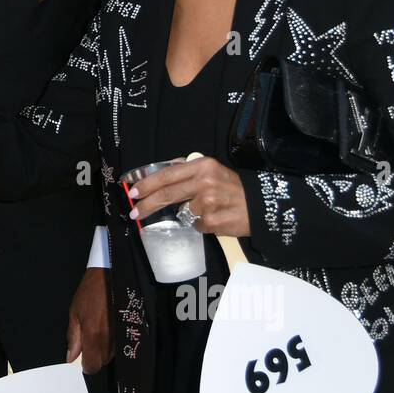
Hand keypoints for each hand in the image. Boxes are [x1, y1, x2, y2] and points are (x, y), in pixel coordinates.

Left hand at [66, 267, 113, 373]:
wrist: (110, 275)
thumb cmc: (90, 292)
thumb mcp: (75, 313)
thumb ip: (73, 337)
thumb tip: (71, 357)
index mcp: (94, 335)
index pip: (93, 366)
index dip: (86, 365)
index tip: (82, 358)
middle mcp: (110, 339)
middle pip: (103, 362)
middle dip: (95, 356)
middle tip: (89, 339)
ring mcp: (122, 335)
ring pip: (113, 355)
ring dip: (104, 349)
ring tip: (100, 330)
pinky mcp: (130, 329)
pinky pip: (121, 345)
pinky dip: (114, 342)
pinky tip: (109, 329)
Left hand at [125, 155, 250, 236]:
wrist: (262, 206)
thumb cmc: (232, 188)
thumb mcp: (212, 171)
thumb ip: (187, 171)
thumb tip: (158, 175)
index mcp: (202, 166)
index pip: (167, 174)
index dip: (147, 184)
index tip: (132, 192)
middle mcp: (205, 181)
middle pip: (167, 194)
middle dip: (147, 204)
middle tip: (135, 212)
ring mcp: (209, 202)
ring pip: (182, 213)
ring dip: (187, 216)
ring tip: (206, 211)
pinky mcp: (213, 221)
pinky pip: (196, 226)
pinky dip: (201, 225)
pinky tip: (215, 219)